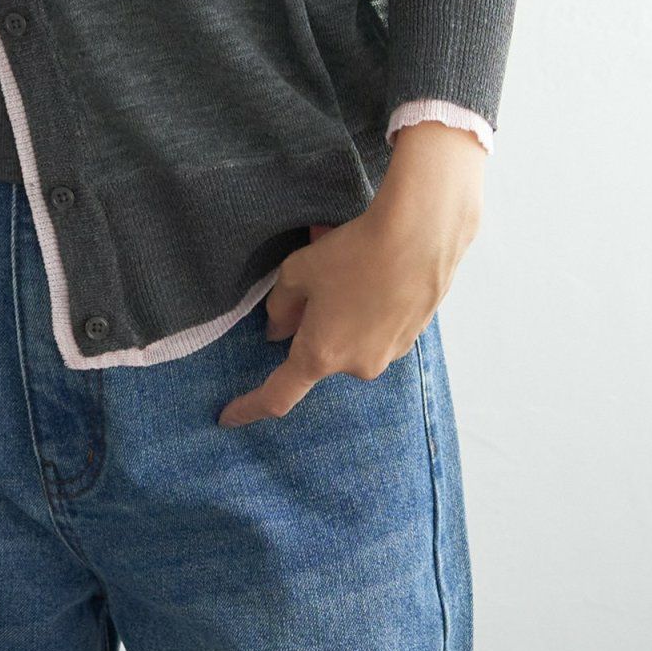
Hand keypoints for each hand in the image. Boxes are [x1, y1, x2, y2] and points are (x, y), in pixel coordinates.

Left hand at [216, 121, 483, 425]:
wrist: (422, 234)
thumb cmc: (355, 252)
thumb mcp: (298, 272)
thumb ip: (280, 307)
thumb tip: (279, 330)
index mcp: (321, 355)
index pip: (277, 395)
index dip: (250, 407)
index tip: (229, 416)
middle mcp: (358, 365)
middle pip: (319, 352)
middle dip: (311, 322)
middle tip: (312, 279)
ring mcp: (390, 353)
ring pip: (350, 337)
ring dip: (342, 310)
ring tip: (347, 264)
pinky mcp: (413, 334)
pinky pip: (377, 326)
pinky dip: (368, 305)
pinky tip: (374, 269)